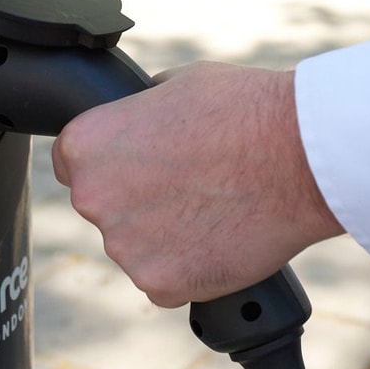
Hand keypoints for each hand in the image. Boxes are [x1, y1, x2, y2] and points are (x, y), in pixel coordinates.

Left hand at [51, 62, 342, 307]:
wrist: (299, 156)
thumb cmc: (244, 111)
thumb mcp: (175, 84)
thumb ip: (138, 111)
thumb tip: (137, 120)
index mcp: (86, 145)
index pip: (70, 163)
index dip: (109, 164)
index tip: (139, 166)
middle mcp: (93, 198)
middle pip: (104, 206)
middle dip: (138, 200)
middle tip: (189, 184)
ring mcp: (124, 247)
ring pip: (137, 246)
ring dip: (165, 236)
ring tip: (215, 206)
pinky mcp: (160, 284)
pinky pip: (166, 280)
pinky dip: (191, 267)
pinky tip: (221, 237)